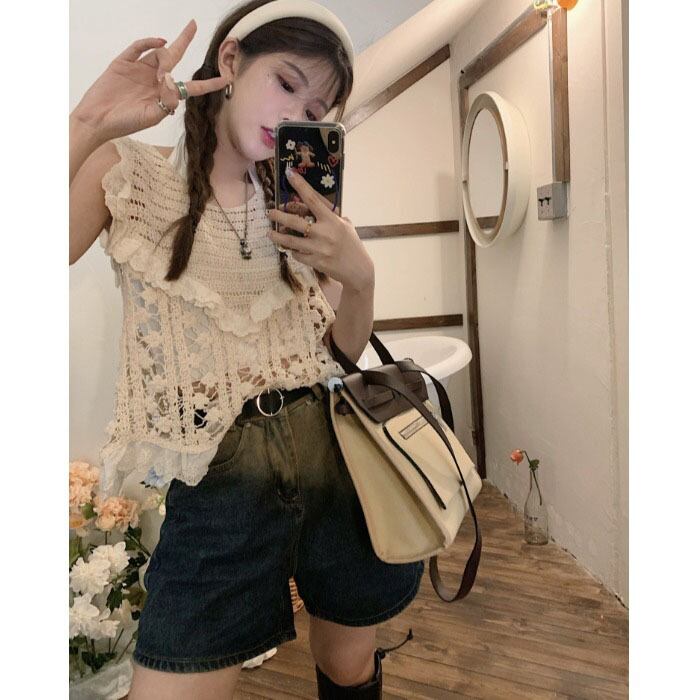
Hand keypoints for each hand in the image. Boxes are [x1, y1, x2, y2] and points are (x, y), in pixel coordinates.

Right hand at [71, 19, 227, 140]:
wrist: (97, 119)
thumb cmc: (125, 123)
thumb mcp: (151, 117)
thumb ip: (166, 102)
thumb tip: (172, 81)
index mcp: (165, 96)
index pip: (192, 87)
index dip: (209, 83)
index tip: (226, 78)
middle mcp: (155, 80)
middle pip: (175, 58)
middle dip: (184, 41)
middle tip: (193, 25)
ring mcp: (140, 69)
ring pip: (159, 53)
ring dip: (165, 55)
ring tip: (161, 70)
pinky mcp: (124, 62)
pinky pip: (138, 47)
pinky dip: (149, 42)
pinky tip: (159, 43)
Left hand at [267, 168, 374, 292]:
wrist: (358, 270)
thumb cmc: (352, 244)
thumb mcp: (345, 225)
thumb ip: (330, 215)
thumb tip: (313, 203)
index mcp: (332, 220)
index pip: (312, 199)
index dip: (300, 185)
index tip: (289, 173)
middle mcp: (324, 233)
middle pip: (294, 221)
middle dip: (279, 215)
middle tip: (269, 212)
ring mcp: (318, 249)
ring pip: (291, 241)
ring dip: (278, 236)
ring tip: (270, 233)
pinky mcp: (315, 262)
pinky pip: (297, 255)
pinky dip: (293, 251)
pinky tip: (291, 249)